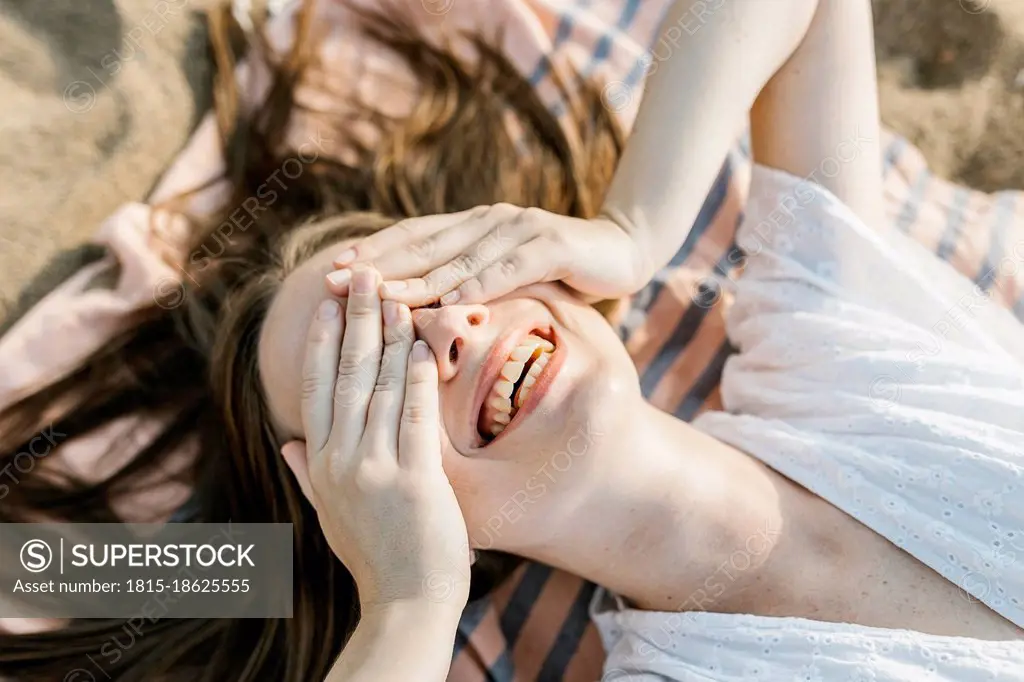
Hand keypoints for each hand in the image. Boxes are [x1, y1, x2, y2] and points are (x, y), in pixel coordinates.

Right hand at [281, 267, 470, 611]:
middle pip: (345, 376)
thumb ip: (308, 474)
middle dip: (354, 320)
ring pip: (378, 387)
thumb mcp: (330, 515)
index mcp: (321, 464)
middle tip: (361, 275)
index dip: (319, 342)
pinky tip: (423, 344)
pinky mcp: (413, 480)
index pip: (316, 390)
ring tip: (395, 294)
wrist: (405, 604)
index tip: (325, 304)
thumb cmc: (373, 559)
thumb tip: (286, 443)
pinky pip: (413, 416)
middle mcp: (341, 460)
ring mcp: (374, 469)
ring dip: (388, 336)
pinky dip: (417, 377)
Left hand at [324, 204, 651, 305]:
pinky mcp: (551, 244)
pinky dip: (478, 284)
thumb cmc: (561, 272)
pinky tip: (451, 302)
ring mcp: (519, 229)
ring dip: (417, 278)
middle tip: (335, 281)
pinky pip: (508, 267)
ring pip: (459, 257)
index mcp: (472, 227)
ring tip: (379, 297)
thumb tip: (422, 314)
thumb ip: (469, 285)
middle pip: (424, 245)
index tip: (333, 273)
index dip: (373, 254)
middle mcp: (488, 222)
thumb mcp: (507, 278)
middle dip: (378, 264)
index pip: (413, 239)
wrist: (624, 249)